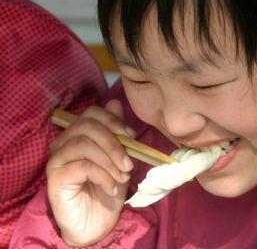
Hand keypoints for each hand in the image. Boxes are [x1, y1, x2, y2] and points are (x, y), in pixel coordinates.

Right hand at [46, 100, 134, 245]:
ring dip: (110, 160)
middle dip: (114, 142)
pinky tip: (112, 187)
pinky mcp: (55, 178)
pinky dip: (103, 175)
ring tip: (122, 177)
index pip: (92, 113)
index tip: (132, 137)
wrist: (96, 222)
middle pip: (88, 125)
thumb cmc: (107, 188)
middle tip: (129, 163)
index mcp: (78, 135)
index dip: (114, 121)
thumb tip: (116, 103)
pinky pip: (82, 166)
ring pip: (84, 144)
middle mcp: (63, 143)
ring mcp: (57, 160)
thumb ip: (116, 133)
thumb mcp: (118, 159)